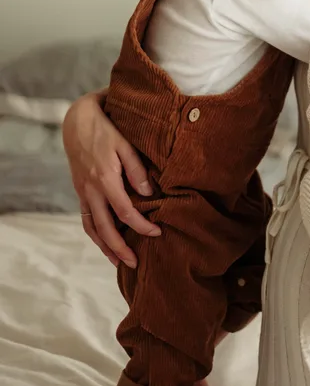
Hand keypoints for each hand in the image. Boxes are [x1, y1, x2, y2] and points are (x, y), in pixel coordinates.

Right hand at [62, 90, 160, 267]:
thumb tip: (149, 192)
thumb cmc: (106, 129)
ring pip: (91, 227)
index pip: (125, 212)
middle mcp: (91, 190)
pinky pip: (85, 218)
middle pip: (105, 228)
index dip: (141, 226)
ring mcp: (83, 192)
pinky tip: (104, 240)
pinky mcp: (79, 190)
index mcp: (105, 179)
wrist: (77, 121)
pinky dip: (94, 233)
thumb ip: (137, 169)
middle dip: (119, 249)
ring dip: (104, 246)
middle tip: (135, 263)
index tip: (157, 233)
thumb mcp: (125, 144)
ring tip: (118, 261)